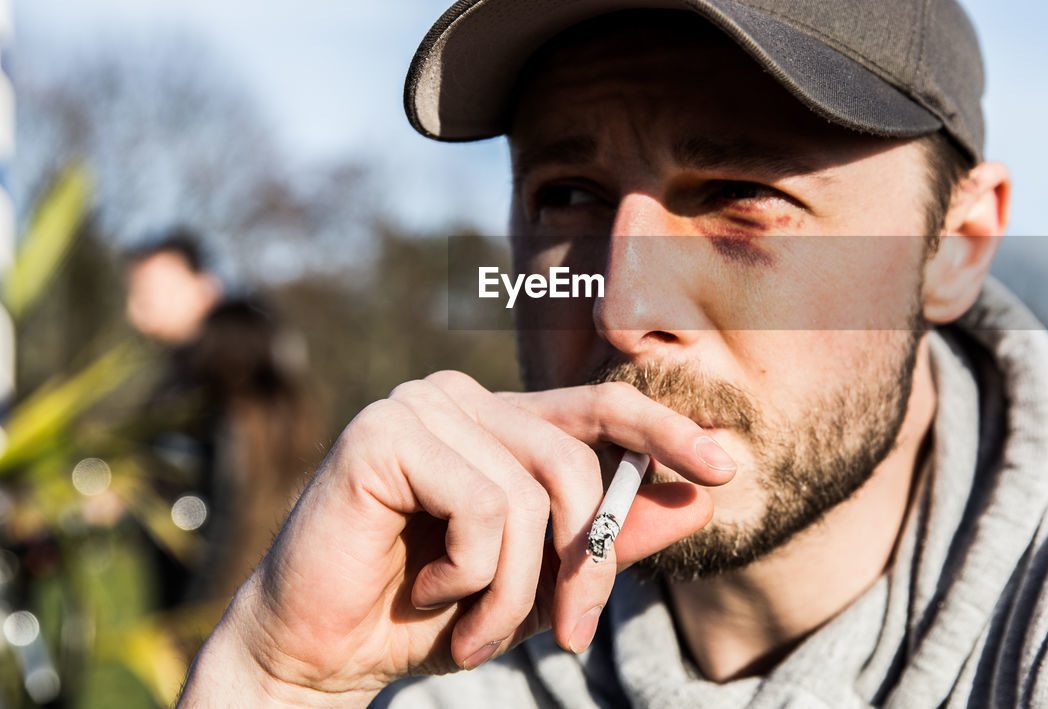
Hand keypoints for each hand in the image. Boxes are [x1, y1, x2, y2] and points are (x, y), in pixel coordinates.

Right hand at [178, 371, 735, 706]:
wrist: (316, 654)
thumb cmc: (425, 615)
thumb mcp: (536, 584)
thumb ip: (607, 540)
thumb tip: (696, 501)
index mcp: (498, 422)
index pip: (599, 408)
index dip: (665, 431)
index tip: (725, 467)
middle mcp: (462, 399)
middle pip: (576, 463)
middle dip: (589, 562)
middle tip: (577, 636)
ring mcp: (420, 407)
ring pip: (530, 494)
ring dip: (516, 591)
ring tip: (476, 634)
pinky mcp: (383, 432)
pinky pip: (480, 506)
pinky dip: (470, 574)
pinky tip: (425, 592)